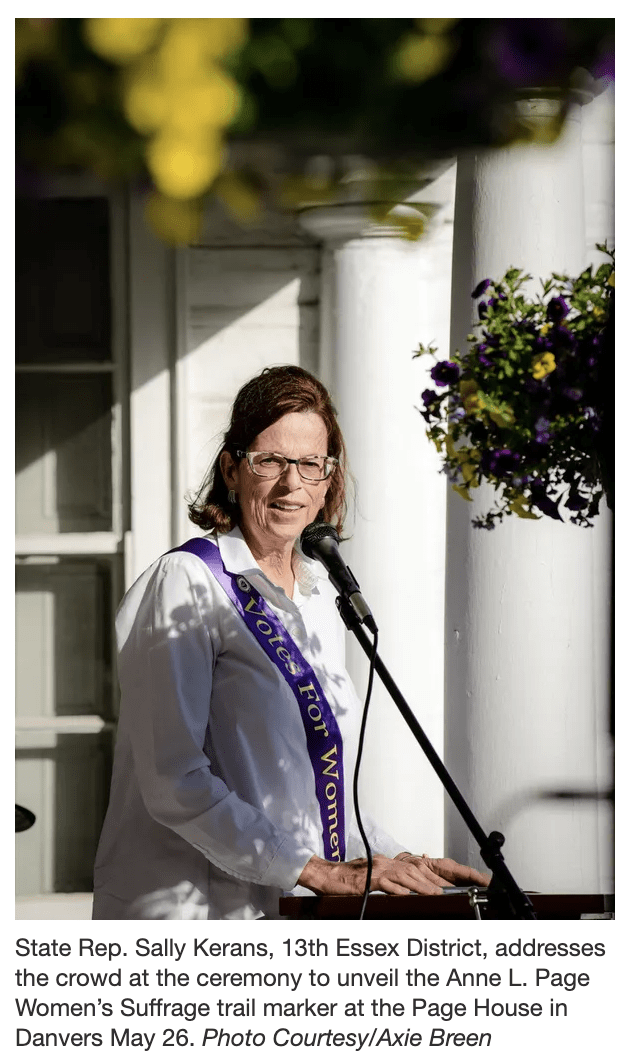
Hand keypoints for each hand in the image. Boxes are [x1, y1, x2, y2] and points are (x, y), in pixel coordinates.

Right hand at [297, 852, 488, 896]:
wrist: (325, 875)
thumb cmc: (348, 880)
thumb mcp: (373, 877)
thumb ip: (391, 880)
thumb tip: (408, 889)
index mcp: (389, 863)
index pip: (417, 867)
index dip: (435, 875)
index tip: (449, 884)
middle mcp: (386, 863)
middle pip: (415, 869)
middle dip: (434, 879)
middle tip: (449, 890)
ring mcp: (377, 870)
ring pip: (405, 876)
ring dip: (422, 885)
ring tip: (436, 894)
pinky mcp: (367, 879)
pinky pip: (385, 884)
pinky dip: (398, 889)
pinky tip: (408, 895)